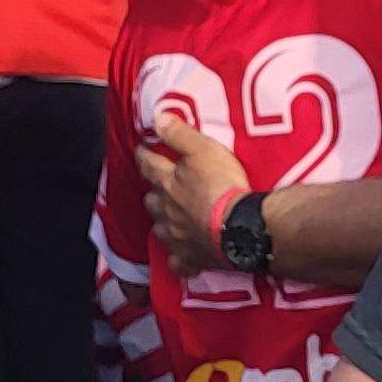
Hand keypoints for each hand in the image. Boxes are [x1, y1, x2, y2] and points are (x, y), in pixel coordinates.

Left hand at [139, 115, 251, 278]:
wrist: (240, 227)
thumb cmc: (223, 184)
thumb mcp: (203, 149)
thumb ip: (180, 134)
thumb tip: (157, 119)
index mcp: (169, 183)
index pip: (149, 165)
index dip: (144, 156)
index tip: (141, 150)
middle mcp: (167, 211)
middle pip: (151, 202)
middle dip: (154, 194)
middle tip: (160, 189)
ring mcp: (177, 238)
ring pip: (160, 231)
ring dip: (163, 225)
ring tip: (169, 222)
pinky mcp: (192, 259)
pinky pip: (179, 263)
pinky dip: (179, 260)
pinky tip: (182, 259)